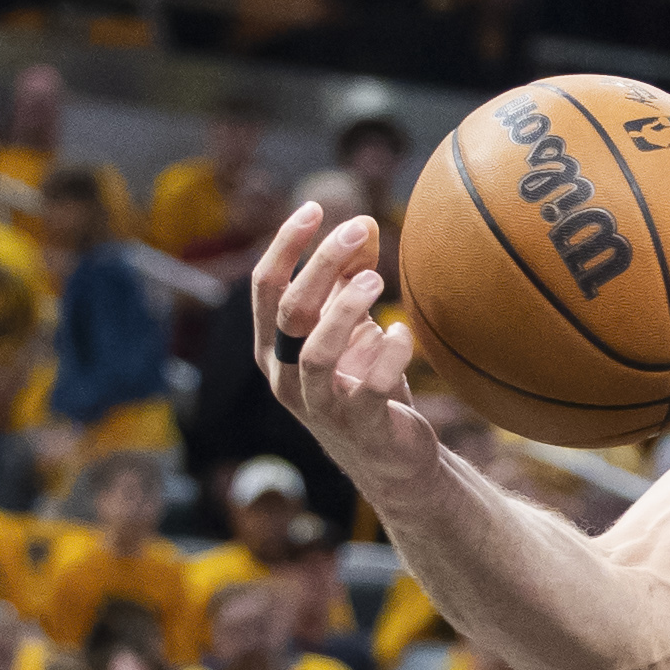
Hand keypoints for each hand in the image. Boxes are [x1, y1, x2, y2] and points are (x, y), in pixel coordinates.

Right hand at [254, 204, 439, 497]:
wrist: (394, 460)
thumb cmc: (369, 386)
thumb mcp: (357, 329)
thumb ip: (353, 281)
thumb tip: (363, 223)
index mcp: (274, 349)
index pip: (266, 288)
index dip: (285, 246)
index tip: (315, 208)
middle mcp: (287, 378)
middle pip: (290, 311)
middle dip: (321, 264)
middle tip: (359, 229)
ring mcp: (320, 406)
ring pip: (315, 352)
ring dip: (346, 309)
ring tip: (378, 281)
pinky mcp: (360, 427)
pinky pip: (368, 387)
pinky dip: (388, 356)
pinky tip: (404, 333)